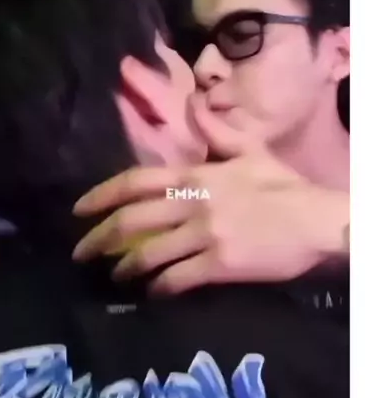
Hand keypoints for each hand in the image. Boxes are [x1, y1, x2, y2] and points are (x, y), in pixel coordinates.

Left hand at [72, 95, 347, 293]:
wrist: (318, 221)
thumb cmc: (284, 186)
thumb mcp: (250, 150)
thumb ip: (217, 130)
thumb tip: (195, 103)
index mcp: (196, 174)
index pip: (136, 181)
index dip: (101, 195)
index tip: (79, 209)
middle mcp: (193, 203)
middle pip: (131, 221)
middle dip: (99, 239)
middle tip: (82, 253)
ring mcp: (205, 235)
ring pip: (149, 253)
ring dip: (125, 268)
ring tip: (115, 276)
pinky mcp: (220, 266)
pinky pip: (177, 279)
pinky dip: (159, 288)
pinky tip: (153, 293)